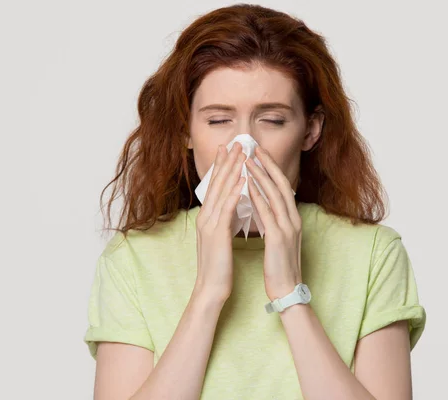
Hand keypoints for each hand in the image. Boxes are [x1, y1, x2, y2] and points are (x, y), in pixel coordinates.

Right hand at [194, 142, 245, 303]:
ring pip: (221, 192)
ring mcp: (209, 225)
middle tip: (237, 143)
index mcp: (207, 218)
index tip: (230, 150)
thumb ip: (224, 221)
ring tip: (241, 154)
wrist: (211, 289)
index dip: (223, 167)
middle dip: (227, 162)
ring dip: (231, 171)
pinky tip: (242, 181)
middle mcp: (205, 217)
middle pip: (216, 184)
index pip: (215, 187)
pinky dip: (234, 193)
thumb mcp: (220, 239)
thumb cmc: (219, 266)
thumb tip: (232, 207)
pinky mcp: (217, 235)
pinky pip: (226, 210)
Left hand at [245, 146, 302, 301]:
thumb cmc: (279, 265)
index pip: (282, 187)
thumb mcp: (278, 238)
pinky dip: (257, 197)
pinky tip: (247, 186)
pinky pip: (267, 213)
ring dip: (261, 176)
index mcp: (292, 218)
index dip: (271, 168)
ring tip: (248, 160)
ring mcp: (288, 227)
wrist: (287, 289)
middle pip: (281, 184)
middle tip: (254, 147)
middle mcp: (293, 219)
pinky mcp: (279, 238)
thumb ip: (272, 220)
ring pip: (275, 195)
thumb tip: (262, 205)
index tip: (258, 153)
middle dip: (267, 164)